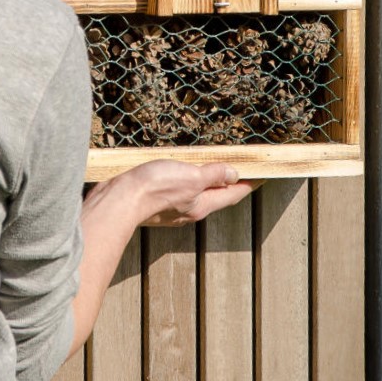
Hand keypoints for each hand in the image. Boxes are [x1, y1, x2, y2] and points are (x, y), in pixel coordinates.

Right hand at [85, 160, 256, 229]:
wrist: (119, 200)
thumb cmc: (155, 188)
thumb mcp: (190, 176)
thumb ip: (212, 174)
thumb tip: (234, 173)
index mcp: (202, 204)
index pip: (232, 194)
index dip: (248, 185)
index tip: (262, 178)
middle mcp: (190, 209)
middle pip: (216, 196)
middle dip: (229, 185)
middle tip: (242, 172)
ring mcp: (173, 207)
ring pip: (198, 194)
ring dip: (208, 183)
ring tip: (216, 171)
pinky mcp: (157, 201)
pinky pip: (180, 191)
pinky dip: (188, 182)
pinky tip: (183, 174)